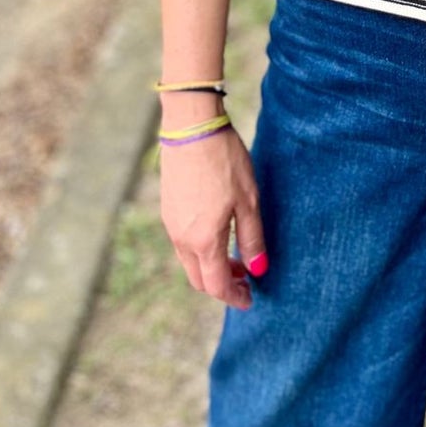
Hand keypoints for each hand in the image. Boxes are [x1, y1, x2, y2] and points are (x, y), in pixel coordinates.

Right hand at [161, 123, 268, 309]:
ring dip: (210, 267)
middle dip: (222, 285)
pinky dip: (200, 250)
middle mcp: (182, 238)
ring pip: (189, 262)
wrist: (192, 127)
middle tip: (246, 278)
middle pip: (199, 279)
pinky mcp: (167, 209)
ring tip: (235, 255)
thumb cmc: (225, 162)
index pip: (216, 285)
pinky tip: (217, 234)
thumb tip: (258, 270)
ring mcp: (171, 223)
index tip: (249, 299)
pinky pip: (182, 243)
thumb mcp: (249, 200)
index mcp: (203, 240)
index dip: (234, 297)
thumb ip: (253, 238)